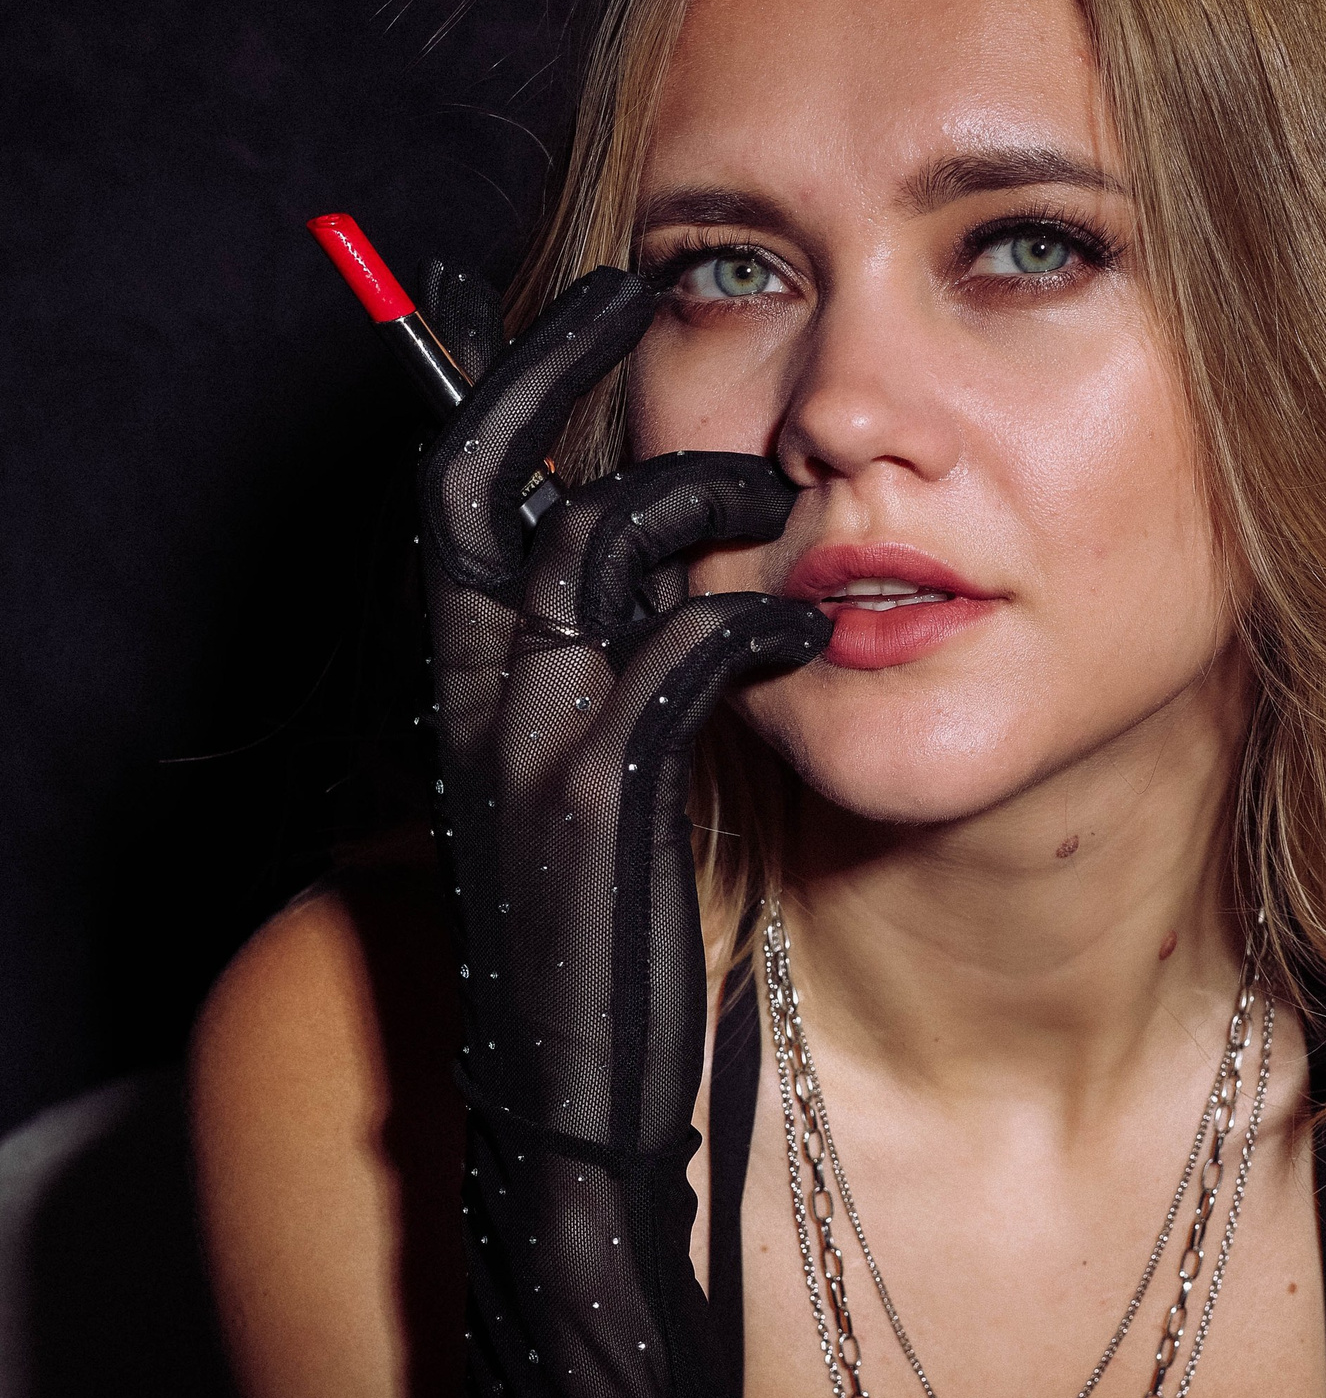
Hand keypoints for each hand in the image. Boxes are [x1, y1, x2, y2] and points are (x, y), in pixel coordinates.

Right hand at [415, 263, 828, 1165]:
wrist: (575, 1102)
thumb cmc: (590, 938)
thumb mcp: (567, 789)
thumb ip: (585, 680)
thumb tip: (644, 586)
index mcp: (455, 685)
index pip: (449, 488)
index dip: (507, 378)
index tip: (594, 302)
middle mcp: (470, 696)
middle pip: (478, 476)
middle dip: (549, 366)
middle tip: (640, 295)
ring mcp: (530, 743)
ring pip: (594, 544)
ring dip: (701, 495)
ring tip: (782, 510)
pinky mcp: (606, 802)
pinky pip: (680, 653)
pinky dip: (753, 620)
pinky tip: (804, 636)